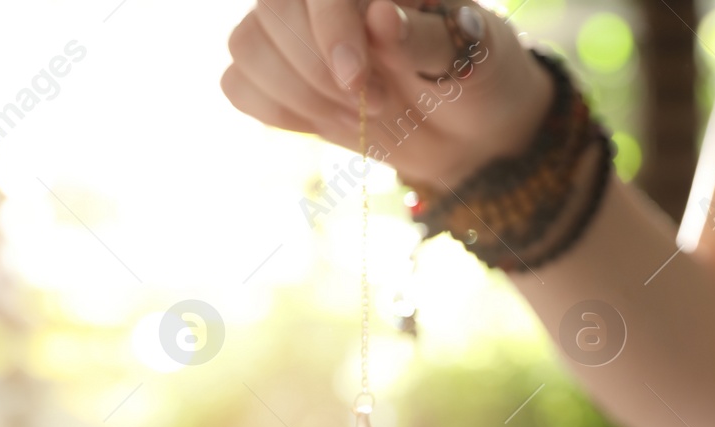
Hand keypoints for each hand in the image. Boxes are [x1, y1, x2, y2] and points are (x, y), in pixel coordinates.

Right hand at [221, 0, 552, 184]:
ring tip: (355, 112)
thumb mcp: (473, 56)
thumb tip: (379, 18)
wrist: (468, 128)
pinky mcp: (274, 70)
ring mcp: (291, 26)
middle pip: (272, 12)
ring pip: (247, 46)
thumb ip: (426, 38)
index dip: (330, 27)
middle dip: (317, 71)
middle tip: (375, 104)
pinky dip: (276, 110)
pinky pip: (237, 83)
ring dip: (298, 95)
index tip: (356, 81)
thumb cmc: (477, 76)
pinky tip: (324, 118)